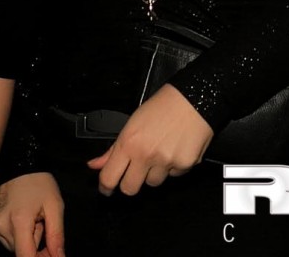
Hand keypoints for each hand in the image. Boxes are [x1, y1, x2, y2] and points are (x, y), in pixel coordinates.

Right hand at [0, 172, 63, 256]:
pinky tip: (17, 216)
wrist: (19, 164)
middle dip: (33, 242)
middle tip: (40, 222)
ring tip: (28, 216)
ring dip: (22, 237)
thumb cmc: (40, 183)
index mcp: (19, 221)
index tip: (48, 252)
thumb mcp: (55, 207)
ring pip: (11, 245)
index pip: (25, 256)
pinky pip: (1, 237)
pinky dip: (11, 232)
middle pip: (19, 250)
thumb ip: (56, 236)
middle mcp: (0, 225)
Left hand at [87, 83, 211, 196]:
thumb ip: (113, 148)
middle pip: (130, 189)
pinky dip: (174, 167)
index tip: (107, 189)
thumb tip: (94, 165)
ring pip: (153, 182)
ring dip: (155, 172)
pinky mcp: (185, 165)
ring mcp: (166, 162)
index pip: (109, 177)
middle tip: (136, 171)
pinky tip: (176, 148)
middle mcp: (146, 155)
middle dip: (130, 183)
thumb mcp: (132, 122)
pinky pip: (174, 175)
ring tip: (161, 151)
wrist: (194, 98)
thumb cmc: (163, 106)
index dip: (106, 187)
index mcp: (129, 143)